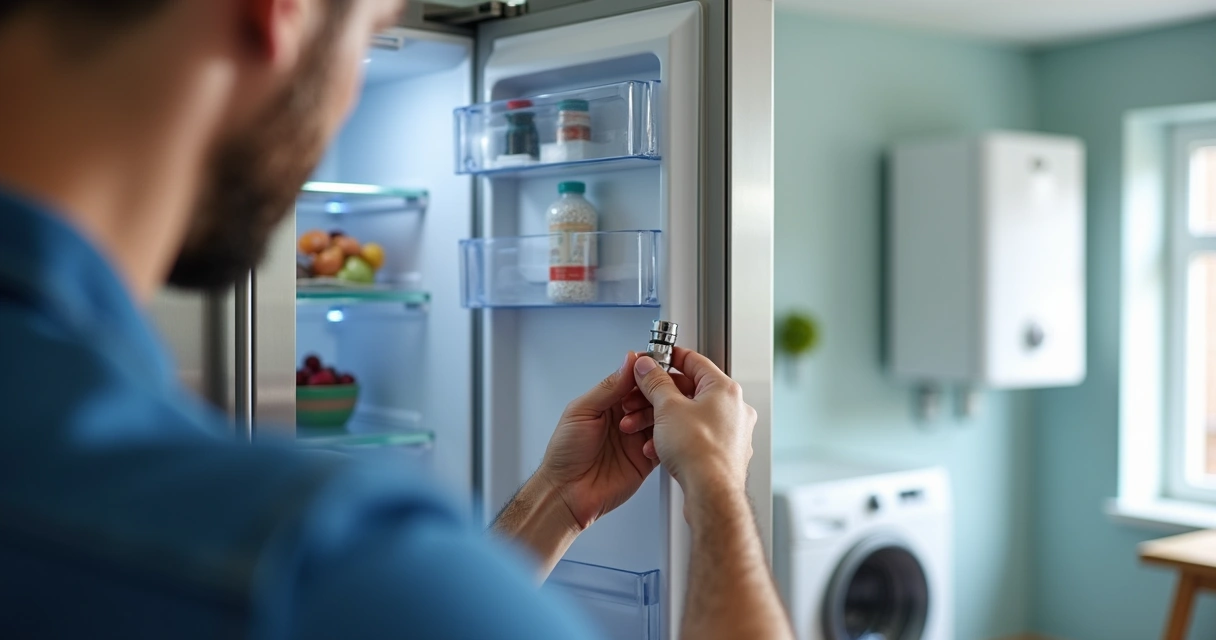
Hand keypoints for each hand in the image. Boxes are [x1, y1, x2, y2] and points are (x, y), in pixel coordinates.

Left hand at [536, 352, 660, 530]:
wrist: (567, 493)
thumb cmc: (564, 455)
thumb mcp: (582, 412)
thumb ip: (608, 387)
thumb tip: (628, 362)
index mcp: (608, 402)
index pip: (634, 378)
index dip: (646, 372)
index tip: (655, 368)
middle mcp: (625, 417)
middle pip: (652, 396)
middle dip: (654, 395)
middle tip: (649, 399)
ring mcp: (636, 437)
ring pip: (662, 418)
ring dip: (655, 419)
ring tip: (635, 428)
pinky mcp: (646, 458)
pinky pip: (664, 444)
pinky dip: (661, 442)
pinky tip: (646, 445)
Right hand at [623, 348, 755, 498]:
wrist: (711, 493)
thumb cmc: (699, 453)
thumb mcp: (667, 408)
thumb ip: (655, 382)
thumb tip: (648, 367)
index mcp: (725, 389)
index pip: (695, 361)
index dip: (670, 357)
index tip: (655, 359)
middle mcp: (734, 408)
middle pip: (691, 389)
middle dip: (659, 395)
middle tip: (641, 395)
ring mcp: (732, 431)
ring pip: (691, 415)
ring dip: (663, 419)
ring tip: (642, 426)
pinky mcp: (726, 452)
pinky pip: (696, 435)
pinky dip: (676, 437)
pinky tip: (658, 446)